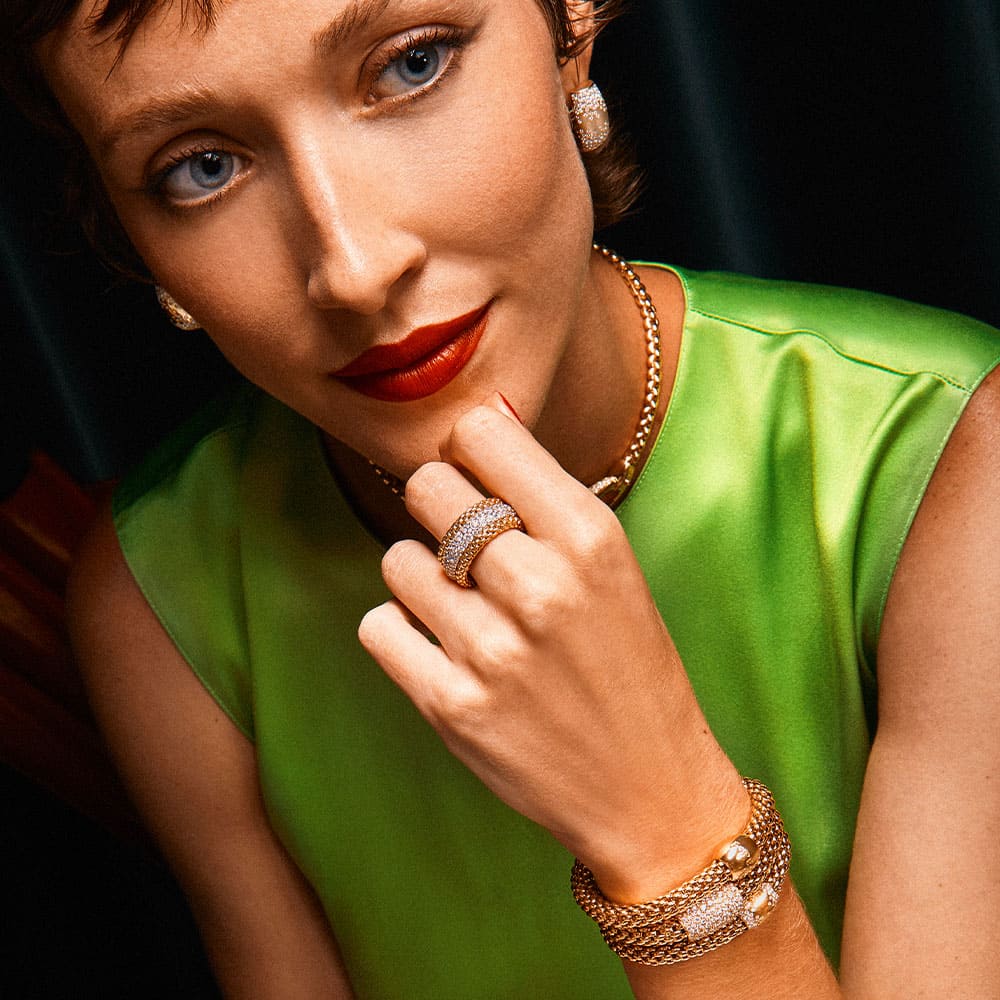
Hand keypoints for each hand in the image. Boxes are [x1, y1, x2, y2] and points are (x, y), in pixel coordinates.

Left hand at [359, 395, 746, 901]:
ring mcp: (492, 649)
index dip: (471, 450)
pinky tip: (441, 647)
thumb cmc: (632, 667)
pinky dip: (402, 632)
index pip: (482, 435)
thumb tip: (483, 416)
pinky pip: (380, 626)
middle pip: (428, 488)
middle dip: (441, 509)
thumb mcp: (613, 567)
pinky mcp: (452, 707)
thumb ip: (545, 494)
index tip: (479, 476)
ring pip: (398, 559)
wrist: (649, 788)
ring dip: (422, 578)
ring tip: (463, 608)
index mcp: (589, 538)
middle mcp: (539, 585)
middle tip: (468, 546)